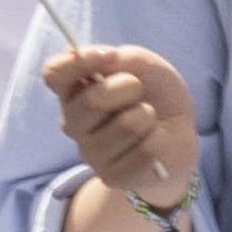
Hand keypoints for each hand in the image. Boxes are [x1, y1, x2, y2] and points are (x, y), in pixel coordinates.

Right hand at [50, 40, 199, 216]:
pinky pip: (145, 152)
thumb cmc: (155, 95)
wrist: (177, 135)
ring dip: (148, 116)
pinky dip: (159, 141)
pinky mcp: (111, 176)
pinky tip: (152, 143)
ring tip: (147, 120)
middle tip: (138, 89)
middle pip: (92, 100)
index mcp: (74, 90)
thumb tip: (108, 60)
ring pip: (127, 126)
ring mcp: (89, 153)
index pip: (54, 74)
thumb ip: (126, 58)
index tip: (107, 55)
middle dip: (128, 87)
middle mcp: (74, 122)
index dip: (77, 62)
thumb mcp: (146, 65)